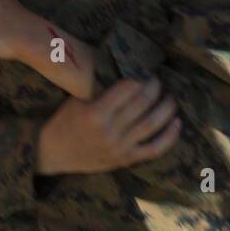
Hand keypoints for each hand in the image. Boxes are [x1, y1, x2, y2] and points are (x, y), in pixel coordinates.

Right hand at [36, 78, 180, 175]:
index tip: (144, 71)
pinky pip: (155, 148)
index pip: (128, 88)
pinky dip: (170, 136)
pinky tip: (177, 123)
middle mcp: (109, 131)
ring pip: (153, 124)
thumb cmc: (63, 123)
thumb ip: (101, 90)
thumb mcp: (76, 101)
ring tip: (170, 97)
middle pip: (143, 103)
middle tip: (158, 80)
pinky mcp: (125, 160)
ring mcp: (119, 148)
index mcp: (95, 114)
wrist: (52, 154)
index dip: (140, 77)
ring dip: (166, 107)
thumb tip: (127, 71)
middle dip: (155, 87)